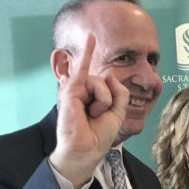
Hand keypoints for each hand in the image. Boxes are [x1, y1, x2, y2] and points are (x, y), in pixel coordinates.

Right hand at [50, 34, 129, 186]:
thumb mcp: (117, 112)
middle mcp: (82, 91)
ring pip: (100, 82)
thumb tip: (111, 75)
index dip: (98, 64)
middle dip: (110, 99)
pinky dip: (88, 53)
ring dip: (104, 100)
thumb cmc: (98, 135)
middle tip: (98, 116)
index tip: (94, 42)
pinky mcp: (70, 91)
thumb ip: (119, 93)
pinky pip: (83, 71)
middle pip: (105, 81)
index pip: (100, 78)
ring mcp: (75, 90)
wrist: (87, 150)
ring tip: (93, 114)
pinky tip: (91, 37)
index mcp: (91, 97)